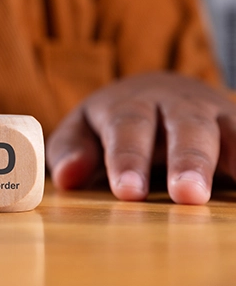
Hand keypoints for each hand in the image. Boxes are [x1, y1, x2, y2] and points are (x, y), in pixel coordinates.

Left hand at [47, 72, 235, 203]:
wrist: (155, 91)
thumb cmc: (109, 123)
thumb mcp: (81, 130)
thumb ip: (69, 151)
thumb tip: (67, 176)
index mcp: (129, 103)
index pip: (128, 127)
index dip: (128, 159)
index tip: (128, 192)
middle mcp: (176, 102)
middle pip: (186, 126)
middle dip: (189, 160)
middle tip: (188, 194)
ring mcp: (213, 113)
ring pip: (228, 131)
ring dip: (235, 159)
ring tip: (234, 188)